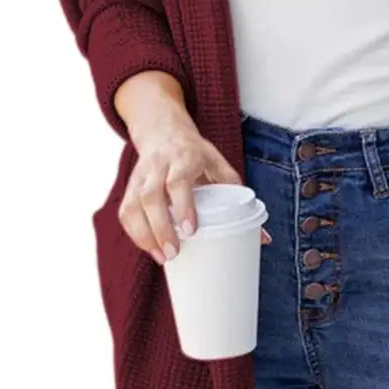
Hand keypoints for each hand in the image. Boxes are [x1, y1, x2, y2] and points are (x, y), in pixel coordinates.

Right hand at [118, 113, 270, 264]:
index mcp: (185, 157)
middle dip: (161, 227)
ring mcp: (141, 176)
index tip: (191, 230)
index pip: (178, 181)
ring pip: (134, 205)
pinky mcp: (130, 187)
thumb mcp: (219, 165)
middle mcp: (159, 165)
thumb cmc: (196, 154)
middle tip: (174, 252)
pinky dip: (135, 232)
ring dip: (145, 234)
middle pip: (152, 196)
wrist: (163, 131)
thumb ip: (238, 196)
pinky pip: (126, 211)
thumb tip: (263, 237)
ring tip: (162, 257)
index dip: (182, 205)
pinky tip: (149, 247)